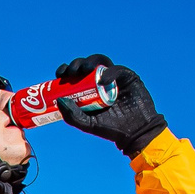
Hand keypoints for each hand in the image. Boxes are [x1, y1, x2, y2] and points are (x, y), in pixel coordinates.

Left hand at [53, 54, 169, 157]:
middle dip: (76, 64)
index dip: (66, 71)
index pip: (75, 74)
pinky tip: (103, 80)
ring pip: (100, 61)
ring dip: (90, 62)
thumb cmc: (111, 128)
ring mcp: (114, 77)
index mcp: (89, 88)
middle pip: (85, 65)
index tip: (59, 75)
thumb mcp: (88, 124)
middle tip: (71, 72)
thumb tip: (58, 100)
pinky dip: (109, 72)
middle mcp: (100, 80)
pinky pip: (117, 69)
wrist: (135, 132)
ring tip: (84, 69)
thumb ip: (72, 116)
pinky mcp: (128, 76)